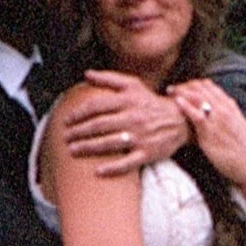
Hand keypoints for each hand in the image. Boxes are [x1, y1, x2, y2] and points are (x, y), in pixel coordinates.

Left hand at [60, 72, 189, 176]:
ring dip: (88, 147)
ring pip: (109, 143)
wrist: (179, 120)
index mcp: (126, 100)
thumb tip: (87, 74)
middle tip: (65, 137)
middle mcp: (132, 118)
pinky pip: (127, 163)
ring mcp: (140, 137)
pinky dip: (112, 168)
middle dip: (79, 132)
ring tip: (73, 151)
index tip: (67, 120)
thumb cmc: (151, 102)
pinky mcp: (147, 153)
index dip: (79, 113)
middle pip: (99, 125)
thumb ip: (109, 79)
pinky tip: (98, 171)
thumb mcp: (133, 84)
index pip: (96, 106)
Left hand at [169, 78, 245, 189]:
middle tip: (173, 89)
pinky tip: (175, 102)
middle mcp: (223, 108)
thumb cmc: (245, 151)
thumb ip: (233, 116)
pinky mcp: (209, 130)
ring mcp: (216, 118)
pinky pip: (194, 113)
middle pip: (200, 87)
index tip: (185, 88)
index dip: (195, 84)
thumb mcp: (242, 126)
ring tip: (170, 92)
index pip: (210, 86)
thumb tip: (231, 110)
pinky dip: (184, 105)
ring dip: (181, 91)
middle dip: (185, 85)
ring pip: (195, 96)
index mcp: (230, 106)